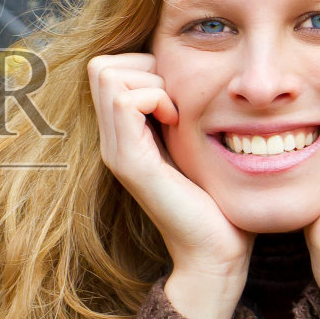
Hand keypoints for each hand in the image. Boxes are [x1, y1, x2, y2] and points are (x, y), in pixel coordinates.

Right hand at [88, 54, 253, 318]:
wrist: (215, 252)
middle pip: (101, 67)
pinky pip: (126, 101)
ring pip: (108, 76)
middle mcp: (112, 141)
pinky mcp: (130, 162)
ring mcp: (117, 151)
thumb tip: (193, 76)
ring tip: (177, 111)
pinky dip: (156, 97)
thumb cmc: (218, 201)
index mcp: (125, 136)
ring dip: (151, 81)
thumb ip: (183, 114)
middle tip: (176, 98)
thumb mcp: (195, 146)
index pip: (108, 70)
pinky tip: (179, 122)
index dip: (144, 66)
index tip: (177, 94)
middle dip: (144, 66)